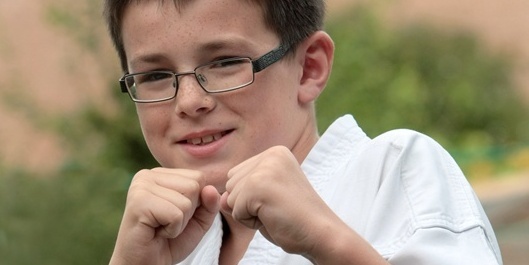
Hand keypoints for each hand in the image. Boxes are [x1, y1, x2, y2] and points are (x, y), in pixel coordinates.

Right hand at [109, 168, 219, 264]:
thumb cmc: (169, 242)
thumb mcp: (198, 221)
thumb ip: (209, 204)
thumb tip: (210, 189)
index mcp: (161, 174)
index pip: (199, 177)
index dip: (196, 203)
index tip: (175, 215)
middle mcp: (147, 175)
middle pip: (194, 186)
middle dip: (189, 212)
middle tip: (167, 223)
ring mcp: (141, 187)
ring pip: (186, 201)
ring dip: (180, 222)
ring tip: (161, 227)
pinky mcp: (139, 202)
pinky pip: (176, 214)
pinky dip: (173, 230)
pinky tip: (156, 232)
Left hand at [220, 146, 388, 264]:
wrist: (322, 234)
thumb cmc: (295, 219)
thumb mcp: (265, 199)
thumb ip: (240, 193)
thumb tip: (219, 197)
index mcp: (275, 153)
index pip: (237, 175)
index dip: (252, 197)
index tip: (279, 201)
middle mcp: (271, 154)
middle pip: (231, 184)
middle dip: (248, 204)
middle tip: (277, 209)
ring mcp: (265, 168)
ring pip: (231, 197)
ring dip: (248, 213)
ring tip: (275, 213)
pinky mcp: (259, 185)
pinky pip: (235, 210)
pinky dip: (250, 222)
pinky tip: (273, 218)